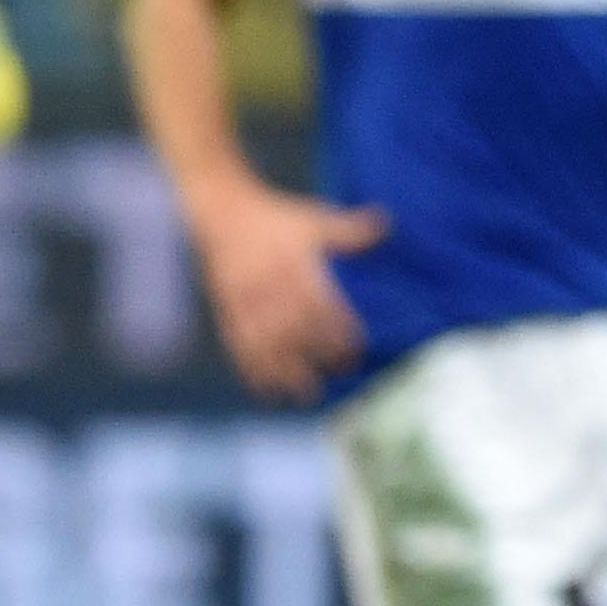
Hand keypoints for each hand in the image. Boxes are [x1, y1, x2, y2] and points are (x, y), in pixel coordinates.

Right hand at [189, 177, 386, 400]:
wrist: (221, 211)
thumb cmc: (274, 217)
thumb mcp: (310, 218)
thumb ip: (347, 229)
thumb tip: (386, 222)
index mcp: (290, 262)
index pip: (317, 301)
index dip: (337, 327)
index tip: (356, 348)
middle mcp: (267, 283)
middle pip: (292, 326)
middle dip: (317, 354)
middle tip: (341, 373)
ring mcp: (244, 298)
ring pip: (265, 339)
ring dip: (285, 369)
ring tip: (306, 394)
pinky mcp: (227, 307)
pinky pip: (237, 341)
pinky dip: (251, 367)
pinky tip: (265, 389)